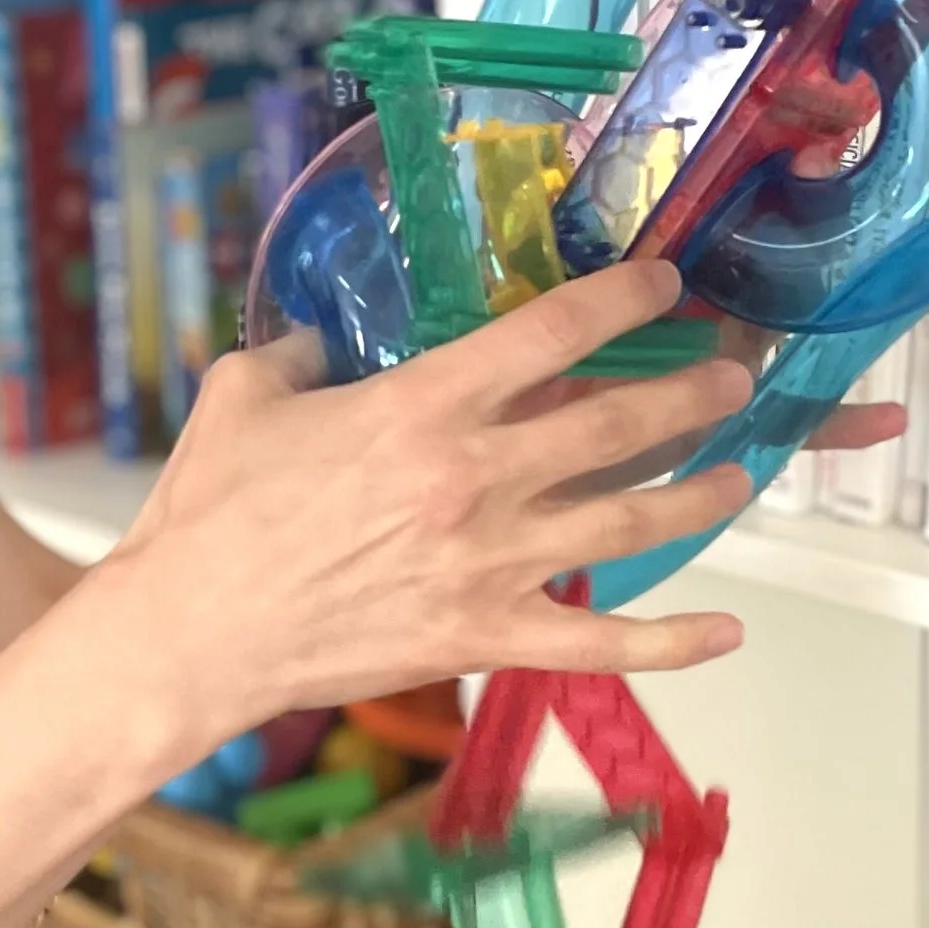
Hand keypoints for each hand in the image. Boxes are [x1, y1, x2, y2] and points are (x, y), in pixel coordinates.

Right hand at [108, 264, 894, 733]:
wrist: (191, 632)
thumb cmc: (209, 510)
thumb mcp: (248, 391)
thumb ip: (306, 352)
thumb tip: (329, 340)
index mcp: (422, 405)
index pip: (551, 333)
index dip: (621, 298)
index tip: (663, 283)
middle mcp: (475, 479)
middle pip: (615, 427)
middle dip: (689, 394)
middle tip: (732, 378)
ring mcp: (490, 565)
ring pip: (628, 526)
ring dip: (697, 497)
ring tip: (737, 476)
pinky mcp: (485, 638)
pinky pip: (600, 645)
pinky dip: (673, 643)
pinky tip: (729, 631)